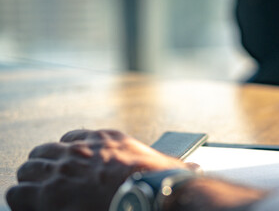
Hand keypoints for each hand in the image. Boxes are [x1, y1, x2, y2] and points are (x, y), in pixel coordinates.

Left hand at [6, 129, 197, 210]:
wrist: (150, 193)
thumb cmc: (160, 182)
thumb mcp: (169, 166)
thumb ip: (177, 164)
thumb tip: (195, 168)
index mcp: (108, 139)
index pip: (74, 138)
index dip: (69, 154)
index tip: (71, 165)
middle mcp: (82, 148)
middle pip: (46, 151)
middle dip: (46, 166)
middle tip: (51, 182)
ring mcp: (63, 167)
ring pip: (29, 168)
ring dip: (32, 182)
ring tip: (39, 196)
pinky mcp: (51, 190)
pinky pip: (19, 192)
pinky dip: (23, 201)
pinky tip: (33, 207)